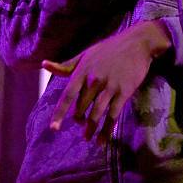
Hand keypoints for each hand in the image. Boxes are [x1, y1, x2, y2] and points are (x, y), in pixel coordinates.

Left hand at [42, 20, 170, 143]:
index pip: (67, 96)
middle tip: (81, 124)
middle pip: (82, 107)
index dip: (59, 113)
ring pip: (96, 114)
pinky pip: (113, 115)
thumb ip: (67, 65)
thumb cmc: (110, 48)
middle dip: (79, 119)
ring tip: (88, 138)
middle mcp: (94, 80)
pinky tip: (103, 139)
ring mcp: (110, 86)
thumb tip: (45, 65)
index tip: (53, 128)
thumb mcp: (86, 54)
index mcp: (83, 71)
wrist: (137, 43)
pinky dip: (107, 129)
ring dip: (91, 128)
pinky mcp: (124, 91)